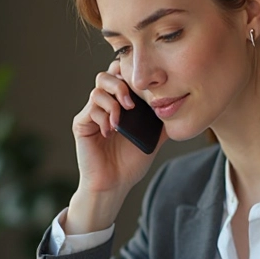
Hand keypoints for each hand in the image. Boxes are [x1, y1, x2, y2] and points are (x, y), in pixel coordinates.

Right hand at [67, 62, 167, 231]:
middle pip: (106, 75)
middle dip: (121, 84)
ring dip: (113, 101)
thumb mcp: (153, 138)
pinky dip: (104, 117)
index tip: (143, 88)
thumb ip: (161, 120)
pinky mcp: (82, 124)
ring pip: (98, 89)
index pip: (121, 77)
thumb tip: (177, 106)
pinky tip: (111, 132)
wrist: (114, 184)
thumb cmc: (130, 163)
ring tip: (122, 120)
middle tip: (132, 105)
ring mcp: (91, 114)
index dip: (130, 74)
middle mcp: (104, 105)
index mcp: (120, 104)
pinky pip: (91, 109)